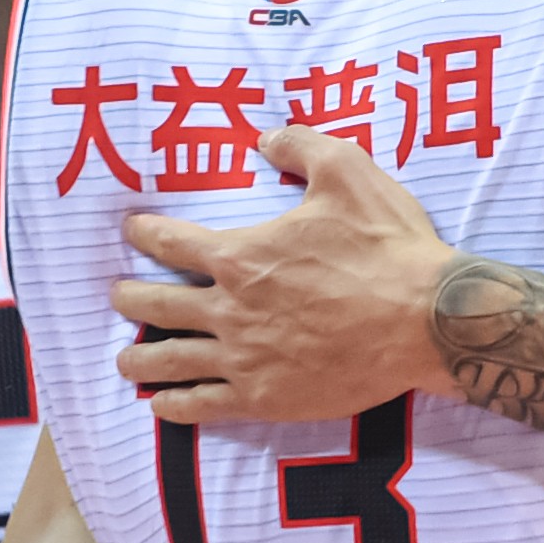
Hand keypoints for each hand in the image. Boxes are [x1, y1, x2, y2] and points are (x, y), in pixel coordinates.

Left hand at [116, 125, 456, 423]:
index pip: (173, 243)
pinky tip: (160, 405)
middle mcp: (230, 309)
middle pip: (157, 306)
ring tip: (124, 360)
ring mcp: (244, 359)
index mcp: (242, 256)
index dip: (145, 234)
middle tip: (119, 297)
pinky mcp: (265, 398)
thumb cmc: (388, 246)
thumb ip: (300, 146)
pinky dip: (174, 404)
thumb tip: (265, 137)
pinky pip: (203, 405)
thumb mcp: (348, 171)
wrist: (425, 321)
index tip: (132, 231)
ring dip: (139, 359)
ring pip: (171, 360)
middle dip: (131, 299)